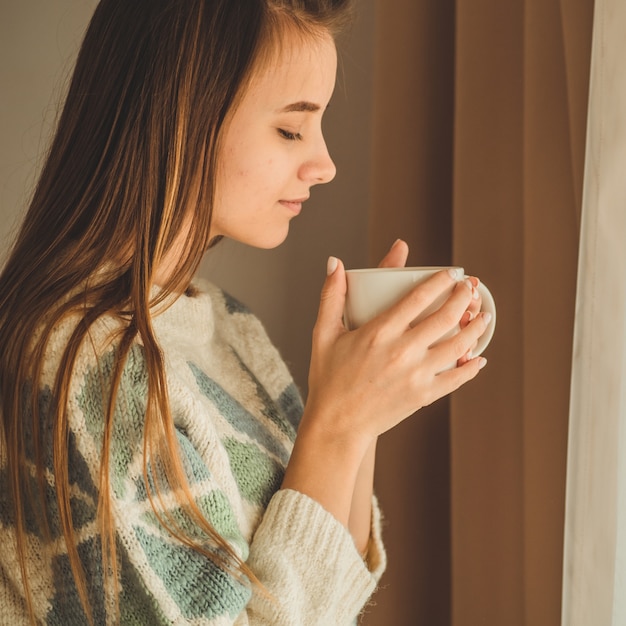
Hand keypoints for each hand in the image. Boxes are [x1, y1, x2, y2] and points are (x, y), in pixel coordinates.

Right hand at [303, 245, 489, 447]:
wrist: (337, 424)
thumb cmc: (328, 378)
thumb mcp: (323, 334)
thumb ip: (331, 295)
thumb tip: (335, 261)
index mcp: (378, 332)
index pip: (419, 297)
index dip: (440, 280)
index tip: (452, 273)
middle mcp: (401, 352)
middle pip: (445, 317)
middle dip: (463, 298)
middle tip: (469, 288)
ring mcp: (416, 375)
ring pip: (458, 346)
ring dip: (475, 328)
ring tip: (483, 316)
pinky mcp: (423, 396)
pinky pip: (457, 378)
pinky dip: (472, 367)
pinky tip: (479, 357)